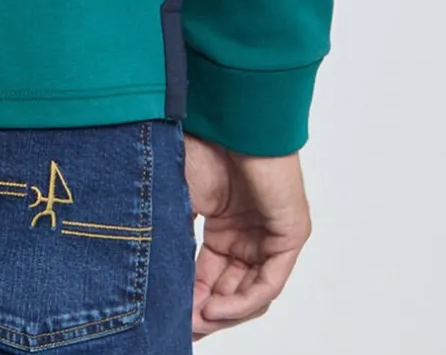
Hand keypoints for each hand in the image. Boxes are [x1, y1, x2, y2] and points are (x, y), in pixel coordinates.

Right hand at [184, 133, 311, 336]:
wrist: (228, 118)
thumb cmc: (201, 147)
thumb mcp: (179, 203)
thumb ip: (175, 242)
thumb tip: (156, 283)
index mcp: (223, 227)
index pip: (207, 276)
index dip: (188, 298)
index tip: (168, 317)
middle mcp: (249, 236)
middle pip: (228, 289)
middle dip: (205, 312)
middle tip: (181, 326)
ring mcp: (270, 237)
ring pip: (250, 292)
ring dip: (224, 312)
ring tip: (197, 320)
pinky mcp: (289, 235)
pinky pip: (269, 282)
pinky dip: (243, 299)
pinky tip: (217, 307)